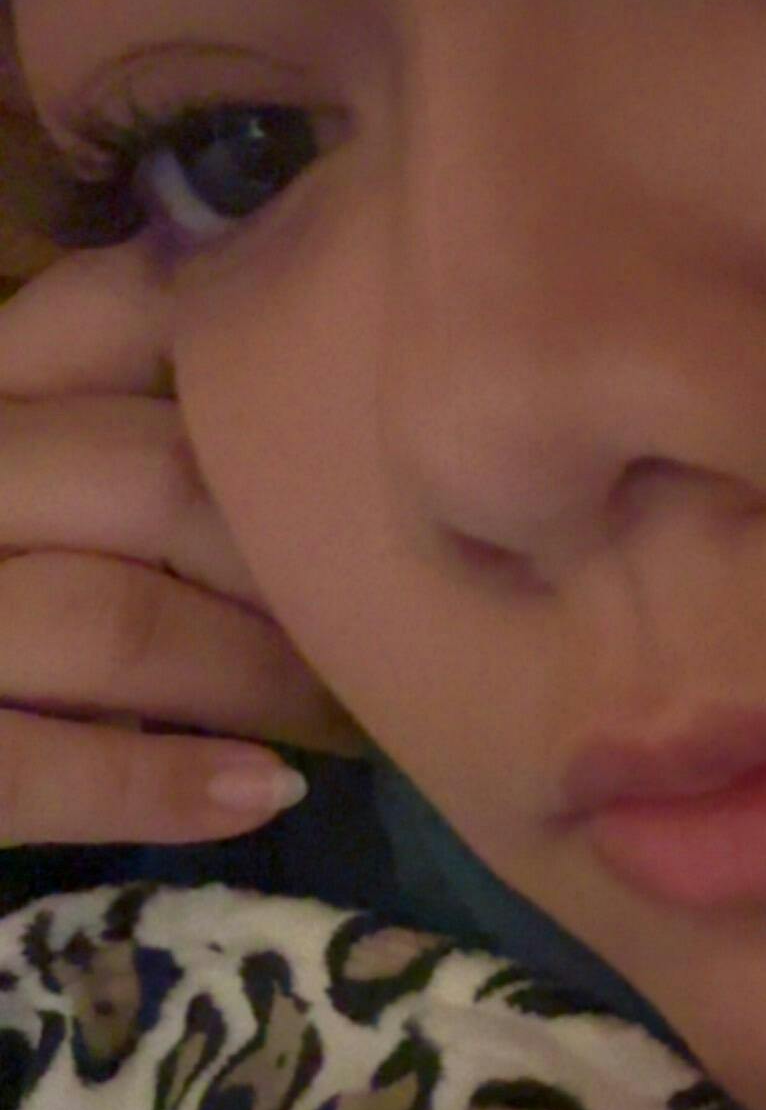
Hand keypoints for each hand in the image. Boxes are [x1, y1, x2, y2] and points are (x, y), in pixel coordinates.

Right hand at [0, 243, 368, 845]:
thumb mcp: (21, 461)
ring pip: (114, 620)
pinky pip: (32, 768)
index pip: (107, 316)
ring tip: (346, 710)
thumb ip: (77, 413)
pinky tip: (262, 792)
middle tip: (385, 607)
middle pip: (150, 481)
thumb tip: (240, 345)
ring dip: (252, 672)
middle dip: (285, 556)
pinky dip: (159, 782)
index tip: (346, 424)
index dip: (243, 368)